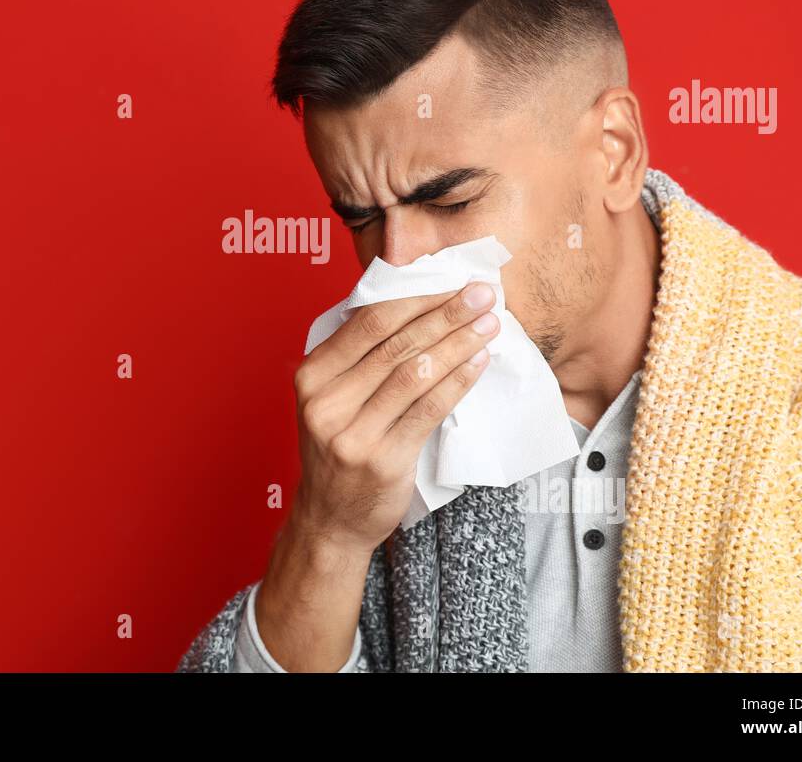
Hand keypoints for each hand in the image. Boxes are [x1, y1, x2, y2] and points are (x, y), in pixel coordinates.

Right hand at [289, 281, 499, 558]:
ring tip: (489, 324)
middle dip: (445, 313)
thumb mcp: (331, 398)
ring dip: (459, 343)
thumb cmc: (339, 448)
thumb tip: (413, 301)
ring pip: (416, 373)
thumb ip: (359, 357)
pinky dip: (458, 381)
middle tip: (481, 293)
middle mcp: (327, 402)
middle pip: (396, 343)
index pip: (369, 322)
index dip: (415, 297)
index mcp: (312, 375)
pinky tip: (479, 363)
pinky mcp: (383, 460)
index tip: (451, 280)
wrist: (331, 520)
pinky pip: (429, 410)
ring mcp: (353, 433)